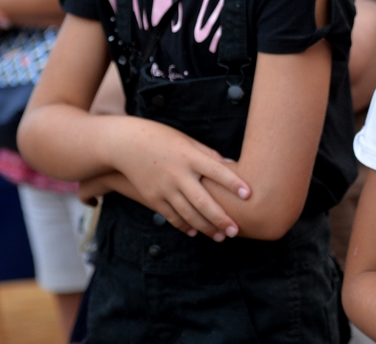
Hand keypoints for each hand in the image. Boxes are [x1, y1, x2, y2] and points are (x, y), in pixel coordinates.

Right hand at [110, 120, 251, 240]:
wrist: (126, 144)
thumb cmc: (163, 139)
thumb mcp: (187, 141)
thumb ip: (208, 155)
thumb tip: (232, 165)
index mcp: (190, 157)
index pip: (216, 171)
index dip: (233, 183)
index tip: (249, 194)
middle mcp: (177, 174)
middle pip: (202, 201)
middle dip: (220, 218)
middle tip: (236, 231)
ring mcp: (164, 188)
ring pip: (188, 214)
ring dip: (205, 228)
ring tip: (221, 237)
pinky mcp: (153, 198)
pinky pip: (171, 216)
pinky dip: (184, 226)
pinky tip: (196, 233)